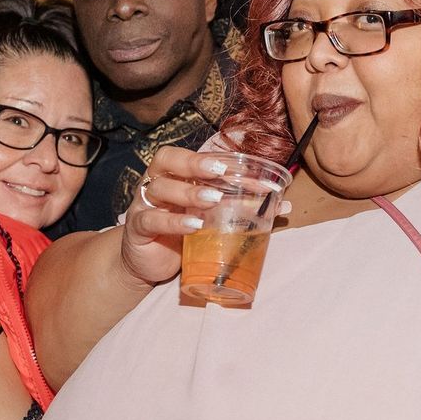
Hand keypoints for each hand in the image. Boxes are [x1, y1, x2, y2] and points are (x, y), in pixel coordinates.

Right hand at [118, 148, 232, 286]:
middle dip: (194, 163)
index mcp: (174, 175)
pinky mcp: (137, 229)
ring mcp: (144, 205)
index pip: (189, 156)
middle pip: (167, 161)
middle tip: (219, 172)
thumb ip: (243, 209)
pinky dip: (172, 222)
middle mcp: (156, 183)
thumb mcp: (211, 218)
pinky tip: (193, 225)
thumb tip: (283, 206)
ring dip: (187, 192)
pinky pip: (150, 220)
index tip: (238, 167)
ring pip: (159, 188)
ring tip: (212, 200)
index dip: (211, 158)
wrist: (151, 263)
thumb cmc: (182, 233)